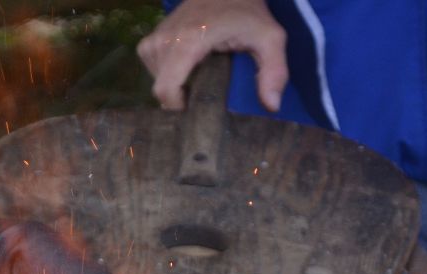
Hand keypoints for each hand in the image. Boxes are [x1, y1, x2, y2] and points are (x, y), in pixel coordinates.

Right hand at [137, 0, 287, 111]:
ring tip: (197, 77)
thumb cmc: (247, 12)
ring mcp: (156, 36)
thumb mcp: (270, 38)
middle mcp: (165, 39)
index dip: (179, 107)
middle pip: (160, 88)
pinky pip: (152, 65)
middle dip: (179, 99)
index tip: (198, 108)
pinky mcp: (152, 36)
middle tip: (203, 93)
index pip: (166, 89)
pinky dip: (165, 71)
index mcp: (188, 42)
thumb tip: (271, 106)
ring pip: (155, 78)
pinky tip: (185, 66)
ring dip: (174, 84)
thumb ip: (274, 71)